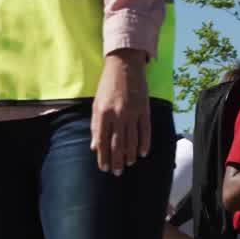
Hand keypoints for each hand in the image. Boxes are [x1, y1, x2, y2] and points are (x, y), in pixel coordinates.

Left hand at [91, 49, 149, 174]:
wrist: (124, 65)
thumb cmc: (107, 85)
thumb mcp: (96, 104)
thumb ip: (96, 126)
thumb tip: (94, 146)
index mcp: (103, 114)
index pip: (102, 141)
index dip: (103, 157)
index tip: (104, 168)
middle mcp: (118, 115)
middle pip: (117, 144)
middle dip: (116, 160)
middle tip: (117, 173)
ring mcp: (132, 113)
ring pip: (132, 140)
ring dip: (130, 155)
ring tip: (129, 165)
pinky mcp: (144, 110)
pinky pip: (145, 131)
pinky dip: (144, 143)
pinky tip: (143, 153)